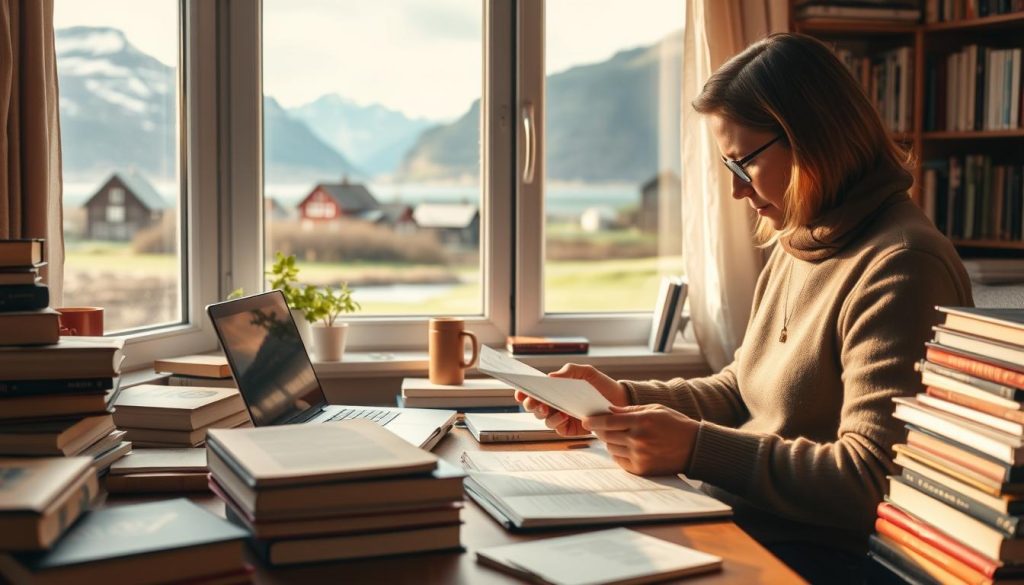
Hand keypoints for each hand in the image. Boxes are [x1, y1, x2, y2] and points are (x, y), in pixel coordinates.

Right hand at [514, 364, 628, 436]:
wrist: (620, 400)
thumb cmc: (600, 385)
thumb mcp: (585, 372)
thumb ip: (568, 372)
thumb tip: (549, 378)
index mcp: (554, 390)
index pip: (533, 392)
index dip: (523, 393)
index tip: (520, 392)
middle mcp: (554, 404)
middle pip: (533, 407)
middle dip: (531, 404)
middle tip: (535, 401)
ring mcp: (561, 418)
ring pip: (543, 419)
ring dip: (544, 414)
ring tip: (551, 409)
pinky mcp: (570, 429)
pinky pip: (557, 429)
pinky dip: (557, 423)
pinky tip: (564, 416)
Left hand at [582, 404, 698, 475]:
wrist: (695, 447)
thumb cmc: (675, 424)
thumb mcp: (655, 409)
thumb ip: (630, 410)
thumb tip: (608, 410)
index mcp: (641, 421)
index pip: (608, 421)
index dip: (594, 421)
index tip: (586, 420)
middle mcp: (638, 439)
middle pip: (606, 435)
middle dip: (599, 430)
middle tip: (597, 427)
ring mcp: (639, 455)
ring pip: (611, 448)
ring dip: (610, 442)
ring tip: (620, 437)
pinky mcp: (641, 469)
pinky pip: (620, 461)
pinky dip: (619, 454)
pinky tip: (626, 448)